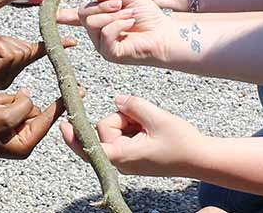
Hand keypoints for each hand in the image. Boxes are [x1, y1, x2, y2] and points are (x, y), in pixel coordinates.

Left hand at [0, 28, 73, 88]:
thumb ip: (14, 46)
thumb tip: (32, 49)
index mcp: (8, 65)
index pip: (35, 53)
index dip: (53, 46)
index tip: (73, 42)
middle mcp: (8, 75)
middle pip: (26, 49)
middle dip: (7, 40)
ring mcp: (3, 79)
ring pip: (18, 51)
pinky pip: (8, 54)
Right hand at [0, 89, 63, 158]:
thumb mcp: (3, 116)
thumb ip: (23, 106)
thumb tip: (28, 96)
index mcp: (24, 144)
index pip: (47, 119)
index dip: (62, 103)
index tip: (78, 90)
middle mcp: (19, 139)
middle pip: (31, 108)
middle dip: (13, 102)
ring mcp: (8, 130)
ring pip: (17, 101)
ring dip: (1, 101)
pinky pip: (5, 102)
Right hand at [55, 0, 179, 66]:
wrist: (164, 32)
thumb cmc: (147, 14)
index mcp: (98, 17)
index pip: (74, 15)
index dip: (61, 13)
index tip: (48, 10)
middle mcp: (96, 32)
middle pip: (83, 13)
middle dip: (102, 5)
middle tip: (119, 4)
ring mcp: (101, 43)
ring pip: (92, 22)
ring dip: (113, 14)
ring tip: (129, 16)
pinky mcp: (109, 53)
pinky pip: (105, 33)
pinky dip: (118, 24)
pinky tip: (129, 24)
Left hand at [59, 95, 205, 176]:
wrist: (200, 159)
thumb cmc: (180, 142)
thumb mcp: (156, 117)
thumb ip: (132, 105)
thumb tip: (118, 100)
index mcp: (121, 155)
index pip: (89, 145)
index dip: (74, 135)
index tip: (63, 124)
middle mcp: (121, 161)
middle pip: (106, 129)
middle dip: (122, 118)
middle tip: (145, 120)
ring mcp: (128, 160)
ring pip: (117, 131)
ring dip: (131, 122)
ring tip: (152, 126)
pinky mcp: (136, 158)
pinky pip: (127, 137)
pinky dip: (136, 128)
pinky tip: (152, 129)